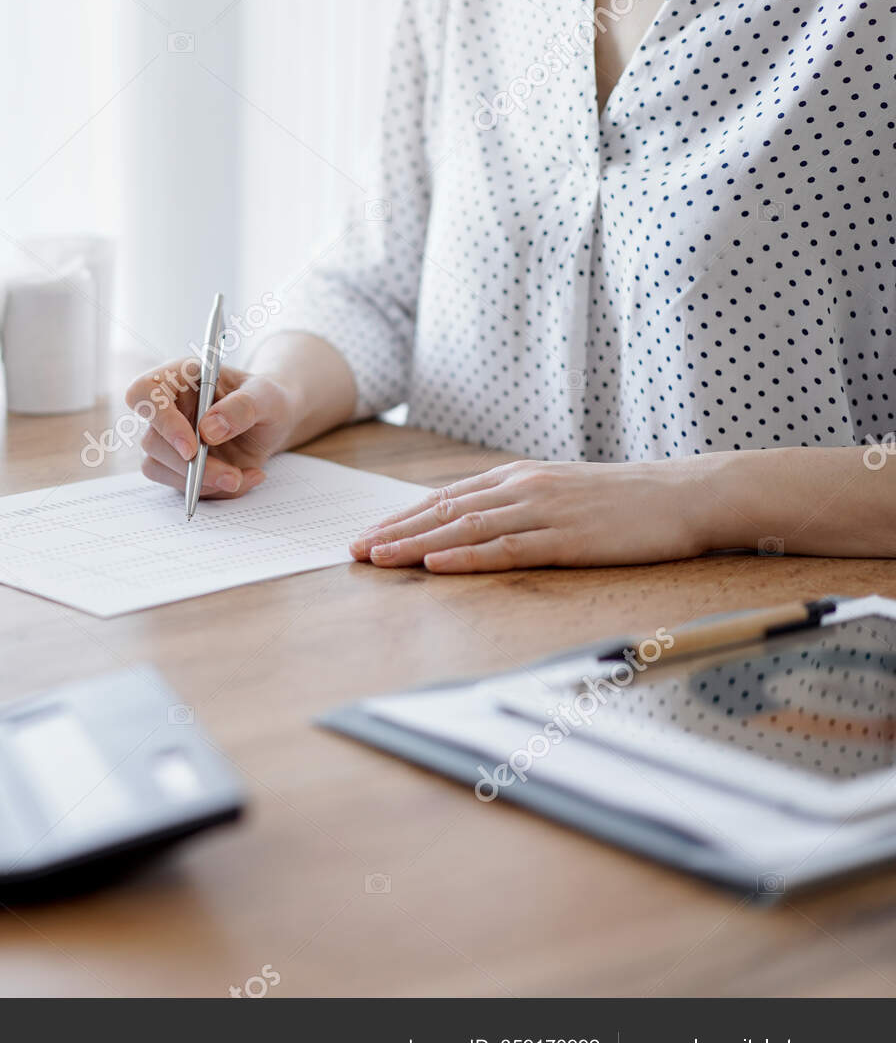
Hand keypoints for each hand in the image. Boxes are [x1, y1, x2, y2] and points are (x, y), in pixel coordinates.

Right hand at [125, 358, 299, 498]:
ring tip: (240, 476)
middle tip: (230, 476)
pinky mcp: (177, 466)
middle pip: (152, 440)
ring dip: (200, 481)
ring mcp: (169, 439)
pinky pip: (180, 485)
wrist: (274, 422)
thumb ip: (242, 407)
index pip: (144, 392)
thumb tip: (208, 429)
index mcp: (181, 377)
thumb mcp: (267, 396)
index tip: (191, 447)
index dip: (160, 420)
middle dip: (190, 465)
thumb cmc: (267, 400)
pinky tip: (242, 478)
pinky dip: (212, 490)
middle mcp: (168, 408)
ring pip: (159, 467)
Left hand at [352, 459, 705, 571]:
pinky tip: (435, 565)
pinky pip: (506, 550)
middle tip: (354, 551)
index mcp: (519, 477)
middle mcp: (523, 488)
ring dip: (416, 546)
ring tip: (379, 559)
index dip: (402, 518)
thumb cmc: (626, 499)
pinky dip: (466, 558)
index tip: (367, 535)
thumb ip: (519, 503)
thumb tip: (476, 520)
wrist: (687, 494)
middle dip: (395, 533)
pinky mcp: (567, 540)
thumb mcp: (562, 491)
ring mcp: (544, 513)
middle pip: (444, 512)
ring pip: (465, 530)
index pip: (445, 498)